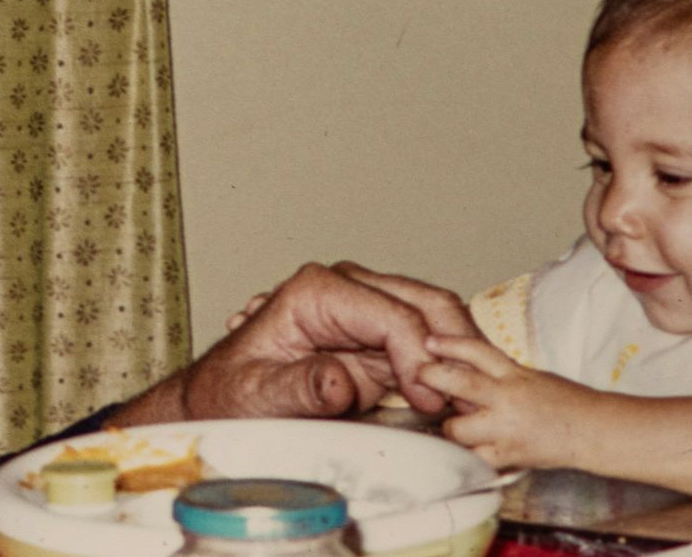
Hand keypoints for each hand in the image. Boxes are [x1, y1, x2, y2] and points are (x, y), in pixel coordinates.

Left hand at [113, 261, 475, 425]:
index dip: (419, 356)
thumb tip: (338, 380)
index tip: (430, 398)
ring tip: (469, 400)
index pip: (392, 313)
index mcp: (317, 292)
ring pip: (437, 319)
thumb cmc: (231, 394)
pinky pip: (428, 344)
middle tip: (467, 398)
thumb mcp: (255, 396)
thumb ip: (297, 388)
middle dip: (455, 347)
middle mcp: (348, 291)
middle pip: (426, 303)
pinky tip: (456, 398)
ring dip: (459, 355)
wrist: (223, 401)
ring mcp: (367, 311)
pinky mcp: (378, 340)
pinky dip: (448, 367)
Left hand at [419, 333, 593, 469]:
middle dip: (434, 378)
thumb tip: (463, 367)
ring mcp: (505, 429)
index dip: (450, 344)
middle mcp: (507, 398)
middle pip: (460, 383)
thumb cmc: (564, 401)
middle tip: (421, 376)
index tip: (429, 341)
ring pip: (458, 428)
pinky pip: (474, 459)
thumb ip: (499, 374)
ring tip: (453, 427)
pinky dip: (467, 457)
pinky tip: (466, 453)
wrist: (592, 430)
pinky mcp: (507, 455)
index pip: (477, 351)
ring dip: (450, 428)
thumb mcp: (530, 376)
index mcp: (515, 373)